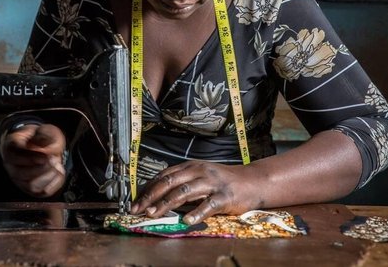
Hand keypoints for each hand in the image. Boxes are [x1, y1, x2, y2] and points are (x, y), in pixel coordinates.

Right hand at [0, 123, 66, 196]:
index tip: (47, 156)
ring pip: (31, 186)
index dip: (32, 157)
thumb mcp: (45, 130)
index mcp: (10, 148)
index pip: (15, 156)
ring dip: (48, 177)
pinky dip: (53, 184)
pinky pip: (41, 193)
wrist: (41, 144)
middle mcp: (11, 166)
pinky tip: (60, 173)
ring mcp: (19, 179)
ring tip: (58, 166)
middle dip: (41, 168)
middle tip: (55, 160)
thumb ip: (46, 138)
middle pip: (21, 174)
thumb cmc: (41, 137)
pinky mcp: (30, 189)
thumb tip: (48, 151)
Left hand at [129, 160, 258, 224]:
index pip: (164, 176)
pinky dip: (196, 212)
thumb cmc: (224, 181)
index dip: (148, 189)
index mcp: (191, 166)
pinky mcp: (224, 196)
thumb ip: (183, 183)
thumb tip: (157, 197)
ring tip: (154, 214)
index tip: (135, 202)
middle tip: (138, 209)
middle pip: (170, 182)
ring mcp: (212, 183)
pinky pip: (208, 204)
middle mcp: (199, 171)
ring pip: (184, 192)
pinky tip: (186, 220)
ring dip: (166, 203)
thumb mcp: (201, 176)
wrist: (252, 181)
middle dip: (151, 197)